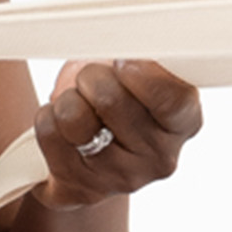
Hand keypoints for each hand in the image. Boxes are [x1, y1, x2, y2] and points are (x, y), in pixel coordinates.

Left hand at [31, 59, 200, 209]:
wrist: (89, 142)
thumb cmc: (118, 95)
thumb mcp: (139, 68)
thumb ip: (145, 57)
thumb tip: (131, 42)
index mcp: (183, 124)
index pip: (173, 100)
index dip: (141, 75)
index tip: (122, 62)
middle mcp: (160, 158)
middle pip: (111, 100)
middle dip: (92, 76)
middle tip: (93, 80)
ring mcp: (121, 179)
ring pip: (74, 118)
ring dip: (67, 99)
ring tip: (77, 104)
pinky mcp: (82, 190)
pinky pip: (49, 134)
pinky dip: (47, 118)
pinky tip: (61, 125)